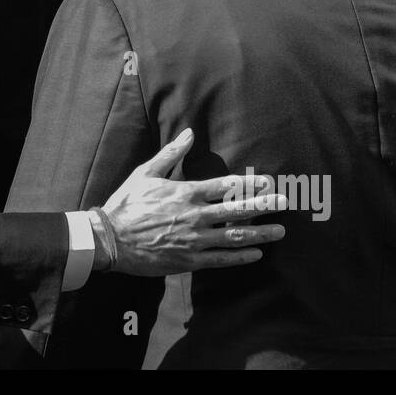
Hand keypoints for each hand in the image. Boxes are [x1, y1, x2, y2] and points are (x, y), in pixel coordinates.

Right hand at [90, 128, 286, 276]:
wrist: (110, 240)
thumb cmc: (126, 203)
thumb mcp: (145, 173)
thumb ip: (171, 154)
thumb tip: (189, 134)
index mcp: (186, 192)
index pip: (225, 186)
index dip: (249, 184)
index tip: (268, 182)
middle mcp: (195, 216)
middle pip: (237, 210)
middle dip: (264, 206)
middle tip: (284, 203)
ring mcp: (194, 240)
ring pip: (234, 236)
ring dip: (260, 233)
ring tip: (279, 231)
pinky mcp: (189, 260)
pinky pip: (221, 259)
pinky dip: (240, 257)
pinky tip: (256, 254)